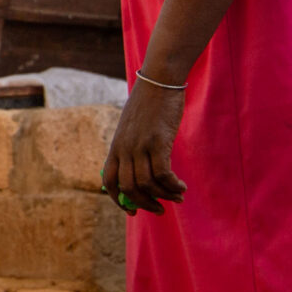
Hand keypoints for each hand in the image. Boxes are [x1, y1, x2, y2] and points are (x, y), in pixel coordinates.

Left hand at [102, 80, 188, 211]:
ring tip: (178, 196)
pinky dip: (173, 185)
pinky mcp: (158, 141)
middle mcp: (124, 148)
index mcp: (116, 146)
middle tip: (161, 209)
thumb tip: (140, 174)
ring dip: (164, 196)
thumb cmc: (150, 104)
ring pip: (148, 184)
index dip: (119, 201)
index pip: (110, 181)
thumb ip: (132, 148)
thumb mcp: (133, 127)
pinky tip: (181, 186)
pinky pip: (163, 174)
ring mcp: (140, 145)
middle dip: (145, 204)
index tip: (133, 211)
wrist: (160, 80)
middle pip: (129, 188)